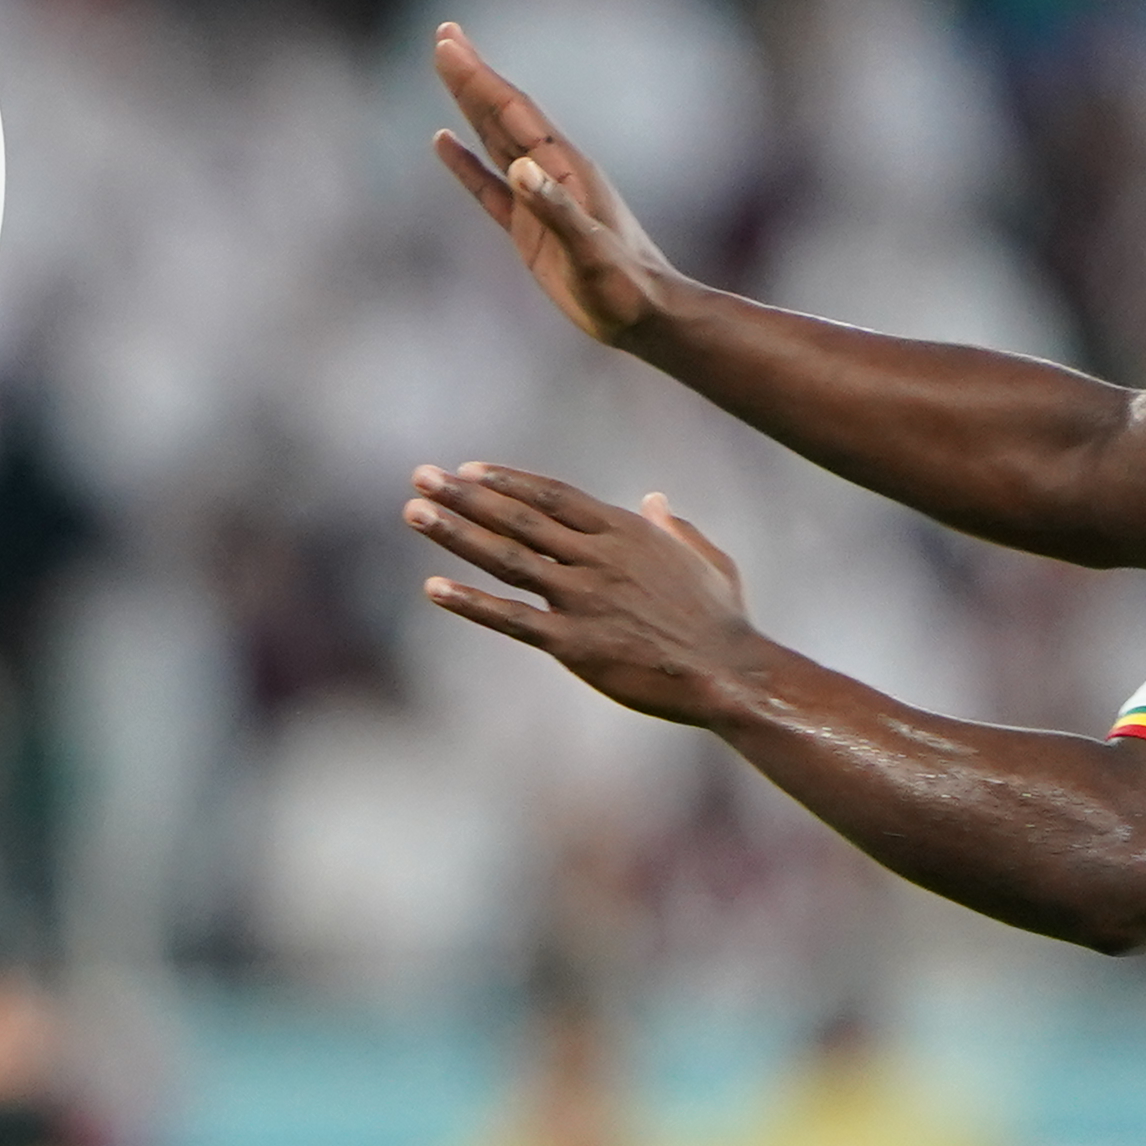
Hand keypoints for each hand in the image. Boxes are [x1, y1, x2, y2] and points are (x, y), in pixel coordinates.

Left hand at [406, 462, 765, 724]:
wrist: (732, 675)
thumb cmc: (722, 622)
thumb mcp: (707, 560)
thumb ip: (675, 529)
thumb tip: (656, 500)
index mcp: (626, 533)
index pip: (552, 496)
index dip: (506, 481)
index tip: (466, 469)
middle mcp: (598, 558)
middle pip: (518, 518)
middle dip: (464, 494)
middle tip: (420, 475)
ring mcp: (584, 599)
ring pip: (507, 557)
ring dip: (455, 533)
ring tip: (413, 512)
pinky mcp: (574, 643)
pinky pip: (512, 618)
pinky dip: (471, 603)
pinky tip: (432, 588)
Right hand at [427, 23, 690, 347]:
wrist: (646, 317)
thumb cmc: (625, 288)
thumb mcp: (591, 253)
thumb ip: (556, 210)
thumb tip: (519, 169)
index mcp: (565, 169)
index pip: (513, 113)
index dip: (479, 78)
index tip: (449, 45)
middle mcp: (551, 173)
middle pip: (502, 114)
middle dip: (472, 76)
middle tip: (444, 35)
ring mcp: (539, 198)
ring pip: (495, 140)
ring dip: (469, 105)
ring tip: (447, 71)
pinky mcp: (528, 228)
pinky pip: (487, 185)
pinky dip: (465, 162)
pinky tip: (445, 143)